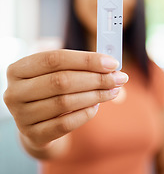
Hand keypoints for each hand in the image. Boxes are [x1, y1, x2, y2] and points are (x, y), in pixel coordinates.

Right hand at [4, 50, 127, 149]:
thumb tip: (112, 67)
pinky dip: (85, 114)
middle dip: (96, 79)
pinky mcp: (33, 135)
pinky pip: (64, 124)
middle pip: (61, 81)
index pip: (55, 58)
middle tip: (119, 78)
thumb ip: (81, 68)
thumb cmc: (49, 89)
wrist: (36, 119)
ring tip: (113, 90)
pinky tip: (96, 106)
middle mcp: (15, 91)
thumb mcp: (58, 72)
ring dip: (95, 96)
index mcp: (19, 69)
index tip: (112, 63)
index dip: (86, 60)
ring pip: (65, 102)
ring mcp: (21, 115)